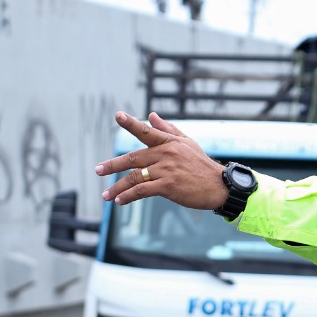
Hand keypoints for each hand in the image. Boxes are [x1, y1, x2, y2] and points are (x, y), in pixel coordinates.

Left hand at [95, 111, 226, 210]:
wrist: (219, 186)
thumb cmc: (201, 165)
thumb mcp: (187, 143)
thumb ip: (167, 129)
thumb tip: (151, 115)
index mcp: (169, 142)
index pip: (146, 131)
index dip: (130, 123)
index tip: (117, 115)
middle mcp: (166, 153)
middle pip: (133, 158)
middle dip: (113, 165)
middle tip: (98, 170)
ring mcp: (166, 170)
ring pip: (134, 177)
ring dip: (118, 187)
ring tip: (105, 195)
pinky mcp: (168, 186)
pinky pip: (142, 190)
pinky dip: (129, 196)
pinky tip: (120, 201)